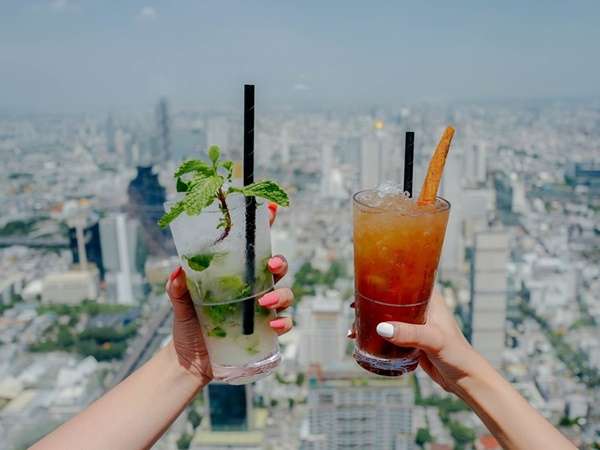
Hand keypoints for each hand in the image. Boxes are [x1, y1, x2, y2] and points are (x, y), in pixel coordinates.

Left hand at [166, 203, 292, 383]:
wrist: (189, 361)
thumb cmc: (188, 325)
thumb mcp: (180, 302)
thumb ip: (178, 286)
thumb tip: (178, 270)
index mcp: (237, 275)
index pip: (255, 247)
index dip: (266, 227)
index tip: (273, 209)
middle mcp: (254, 289)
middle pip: (278, 268)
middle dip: (281, 262)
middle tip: (272, 264)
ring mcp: (262, 310)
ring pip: (286, 294)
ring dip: (281, 294)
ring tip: (264, 302)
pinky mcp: (265, 332)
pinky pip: (285, 323)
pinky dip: (283, 323)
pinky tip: (272, 325)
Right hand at [355, 290, 478, 393]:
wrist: (465, 379)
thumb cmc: (456, 354)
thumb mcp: (433, 340)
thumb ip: (409, 333)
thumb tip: (381, 328)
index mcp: (429, 299)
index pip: (405, 280)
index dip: (385, 279)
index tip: (363, 284)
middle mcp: (421, 309)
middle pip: (391, 299)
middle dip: (371, 303)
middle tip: (353, 310)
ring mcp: (415, 325)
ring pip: (388, 317)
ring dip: (370, 321)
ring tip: (353, 330)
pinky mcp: (411, 340)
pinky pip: (389, 334)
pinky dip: (375, 335)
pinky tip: (361, 341)